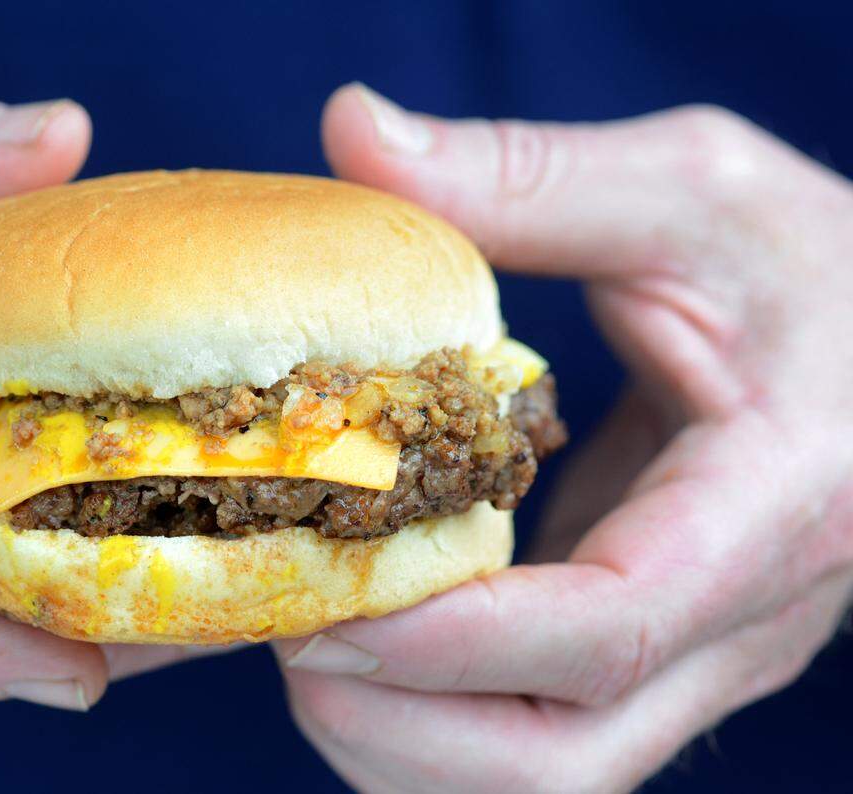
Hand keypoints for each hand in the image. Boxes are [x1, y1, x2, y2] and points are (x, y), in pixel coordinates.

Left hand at [276, 84, 852, 792]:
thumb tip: (350, 128)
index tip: (314, 608)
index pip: (607, 630)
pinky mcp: (654, 660)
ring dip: (405, 745)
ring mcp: (698, 659)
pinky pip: (536, 743)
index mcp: (770, 510)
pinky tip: (366, 645)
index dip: (449, 641)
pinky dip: (433, 726)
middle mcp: (739, 624)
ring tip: (306, 648)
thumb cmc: (815, 268)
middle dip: (401, 728)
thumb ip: (527, 175)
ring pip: (545, 782)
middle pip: (562, 763)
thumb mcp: (689, 194)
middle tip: (286, 634)